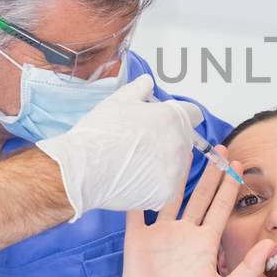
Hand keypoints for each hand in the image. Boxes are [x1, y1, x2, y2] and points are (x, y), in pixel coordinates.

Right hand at [39, 74, 204, 218]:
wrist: (83, 168)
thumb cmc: (100, 132)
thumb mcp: (119, 101)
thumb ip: (139, 89)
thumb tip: (147, 83)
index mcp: (172, 118)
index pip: (193, 115)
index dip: (179, 116)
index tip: (166, 122)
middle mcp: (179, 144)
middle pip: (184, 141)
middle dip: (169, 140)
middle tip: (143, 144)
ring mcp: (175, 171)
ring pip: (177, 165)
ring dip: (164, 164)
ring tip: (136, 164)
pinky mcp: (166, 194)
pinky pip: (166, 187)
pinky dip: (154, 185)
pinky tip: (134, 179)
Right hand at [115, 162, 273, 276]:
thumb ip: (249, 268)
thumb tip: (270, 244)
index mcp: (205, 244)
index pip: (221, 208)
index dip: (230, 186)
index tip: (239, 164)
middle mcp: (185, 235)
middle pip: (200, 196)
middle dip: (211, 173)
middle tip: (220, 149)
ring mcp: (161, 235)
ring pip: (172, 197)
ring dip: (179, 176)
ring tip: (187, 151)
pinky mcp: (138, 240)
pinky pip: (138, 210)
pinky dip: (140, 192)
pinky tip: (145, 172)